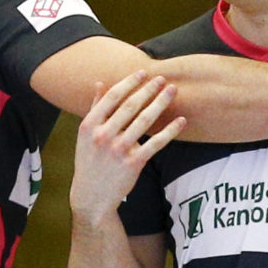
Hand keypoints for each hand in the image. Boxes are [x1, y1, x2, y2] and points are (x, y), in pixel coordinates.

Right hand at [70, 71, 185, 224]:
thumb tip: (100, 83)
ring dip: (160, 103)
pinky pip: (156, 143)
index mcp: (90, 125)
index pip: (112, 97)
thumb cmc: (90, 160)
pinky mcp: (133, 163)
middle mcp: (103, 135)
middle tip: (162, 78)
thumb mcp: (85, 135)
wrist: (92, 195)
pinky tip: (181, 120)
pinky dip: (170, 131)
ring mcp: (118, 150)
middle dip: (148, 89)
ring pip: (144, 121)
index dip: (129, 83)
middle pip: (130, 106)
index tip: (143, 72)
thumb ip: (94, 109)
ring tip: (172, 91)